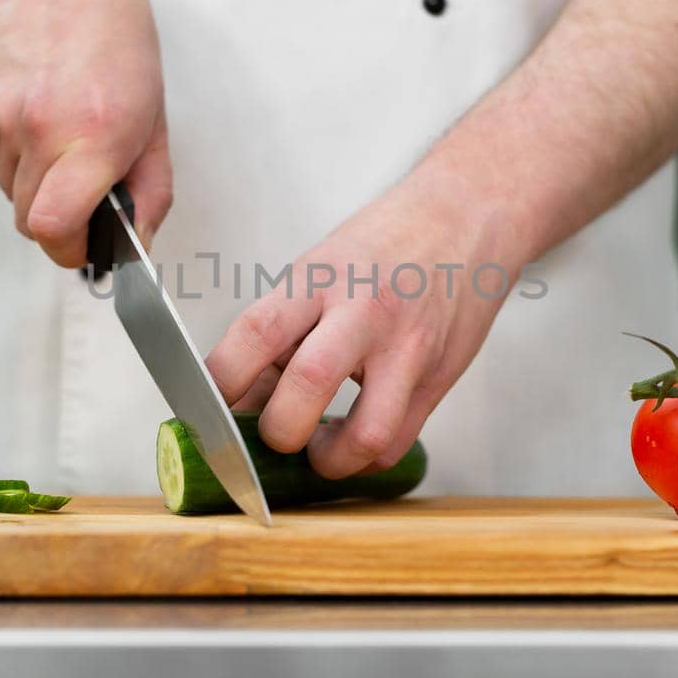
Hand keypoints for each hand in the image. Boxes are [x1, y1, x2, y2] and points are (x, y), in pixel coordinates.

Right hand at [0, 0, 170, 265]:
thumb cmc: (112, 44)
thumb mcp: (154, 116)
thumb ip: (151, 190)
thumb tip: (138, 246)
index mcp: (95, 135)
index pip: (54, 229)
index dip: (70, 249)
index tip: (86, 244)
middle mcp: (41, 129)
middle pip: (31, 222)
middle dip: (58, 215)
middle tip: (82, 177)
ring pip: (12, 192)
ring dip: (35, 178)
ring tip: (60, 125)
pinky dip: (14, 150)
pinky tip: (34, 106)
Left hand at [206, 170, 528, 477]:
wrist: (469, 216)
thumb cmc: (386, 243)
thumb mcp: (321, 265)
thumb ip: (283, 328)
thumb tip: (243, 396)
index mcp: (320, 279)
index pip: (256, 333)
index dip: (222, 380)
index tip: (208, 406)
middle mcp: (364, 313)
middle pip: (308, 385)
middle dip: (277, 430)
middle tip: (272, 432)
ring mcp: (408, 350)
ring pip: (365, 435)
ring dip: (330, 461)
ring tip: (319, 449)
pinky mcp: (438, 379)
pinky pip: (397, 443)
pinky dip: (366, 457)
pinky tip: (354, 438)